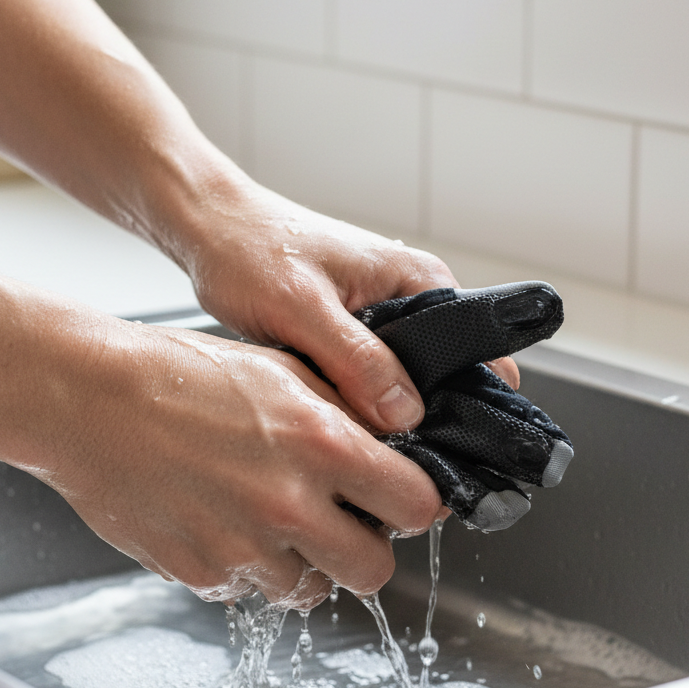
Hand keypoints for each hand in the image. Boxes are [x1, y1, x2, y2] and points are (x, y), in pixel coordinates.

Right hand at [33, 323, 443, 608]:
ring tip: (270, 515)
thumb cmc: (180, 374)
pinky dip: (247, 567)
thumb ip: (347, 413)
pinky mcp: (200, 574)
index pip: (416, 505)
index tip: (402, 500)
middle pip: (374, 570)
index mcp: (322, 443)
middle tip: (347, 523)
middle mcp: (289, 504)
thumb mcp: (282, 369)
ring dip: (303, 561)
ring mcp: (243, 548)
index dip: (415, 504)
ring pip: (310, 589)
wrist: (91, 400)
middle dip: (368, 549)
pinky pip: (247, 590)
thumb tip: (394, 446)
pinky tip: (223, 520)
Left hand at [176, 178, 519, 433]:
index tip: (453, 447)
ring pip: (405, 387)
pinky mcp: (352, 340)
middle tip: (395, 457)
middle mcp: (410, 301)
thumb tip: (405, 412)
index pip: (479, 349)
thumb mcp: (302, 304)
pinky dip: (359, 408)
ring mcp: (382, 322)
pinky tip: (338, 428)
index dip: (475, 401)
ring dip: (388, 417)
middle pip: (445, 377)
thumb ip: (356, 357)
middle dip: (428, 419)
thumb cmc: (250, 246)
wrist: (209, 231)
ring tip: (362, 446)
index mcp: (419, 280)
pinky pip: (371, 384)